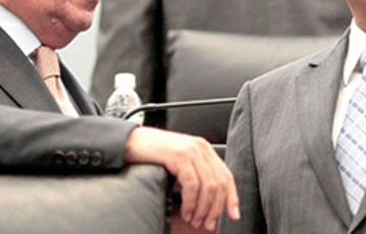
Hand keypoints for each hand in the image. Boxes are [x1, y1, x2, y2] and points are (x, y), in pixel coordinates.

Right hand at [123, 127, 239, 231]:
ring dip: (203, 209)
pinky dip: (191, 203)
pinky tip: (186, 211)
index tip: (234, 215)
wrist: (131, 142)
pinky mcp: (179, 156)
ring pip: (208, 186)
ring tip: (195, 220)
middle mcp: (201, 148)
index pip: (226, 175)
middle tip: (208, 224)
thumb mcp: (180, 163)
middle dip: (216, 209)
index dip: (232, 197)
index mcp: (204, 149)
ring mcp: (191, 151)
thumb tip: (207, 203)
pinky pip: (192, 185)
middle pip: (220, 183)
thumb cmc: (153, 154)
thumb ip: (195, 175)